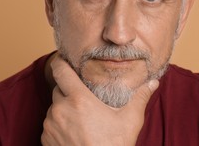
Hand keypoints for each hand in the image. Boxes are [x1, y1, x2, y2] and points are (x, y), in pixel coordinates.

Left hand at [41, 55, 158, 145]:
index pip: (60, 71)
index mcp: (79, 100)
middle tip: (84, 100)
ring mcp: (51, 126)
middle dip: (69, 91)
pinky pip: (50, 125)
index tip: (64, 61)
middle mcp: (60, 110)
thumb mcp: (130, 121)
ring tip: (82, 120)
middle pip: (59, 89)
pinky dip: (59, 125)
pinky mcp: (45, 140)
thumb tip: (153, 83)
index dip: (61, 63)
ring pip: (54, 108)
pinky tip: (75, 133)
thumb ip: (140, 98)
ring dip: (64, 109)